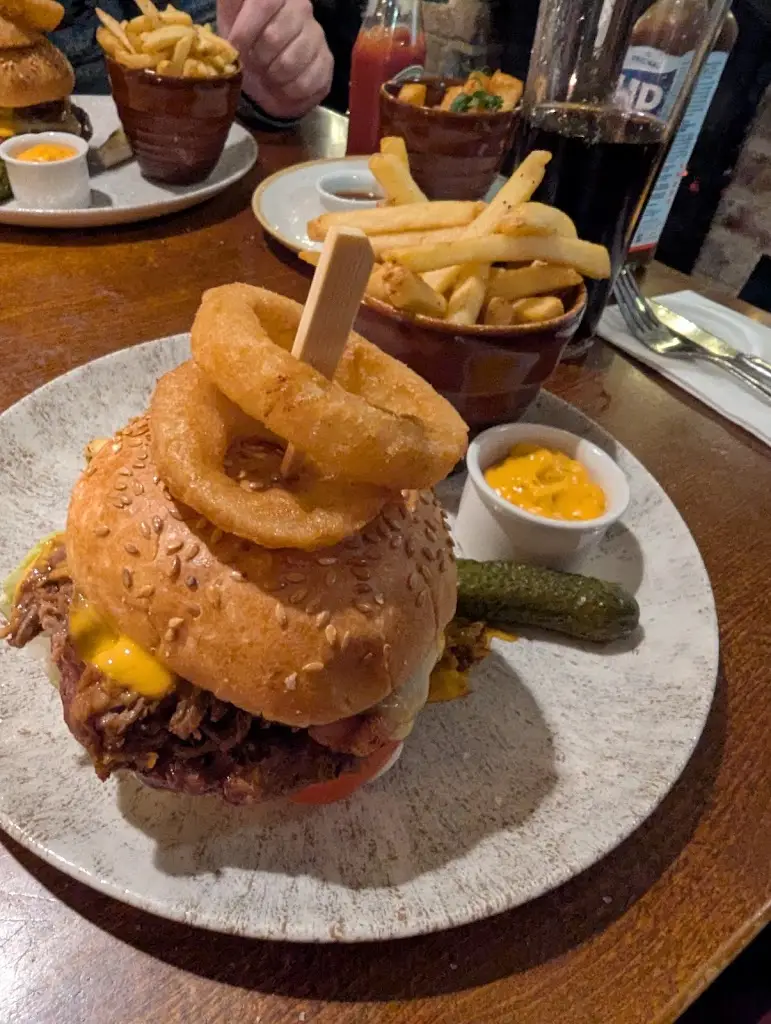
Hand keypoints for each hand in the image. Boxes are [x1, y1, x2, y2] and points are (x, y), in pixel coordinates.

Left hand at [218, 0, 332, 118]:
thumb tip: (230, 0)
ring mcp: (317, 35)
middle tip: (256, 62)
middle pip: (275, 36)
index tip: (236, 47)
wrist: (268, 71)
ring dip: (273, 76)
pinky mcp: (327, 62)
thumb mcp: (230, 16)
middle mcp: (301, 7)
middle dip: (258, 57)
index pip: (265, 2)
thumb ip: (231, 4)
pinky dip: (289, 90)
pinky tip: (285, 85)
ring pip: (290, 62)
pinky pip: (306, 82)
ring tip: (270, 73)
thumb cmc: (246, 39)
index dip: (246, 29)